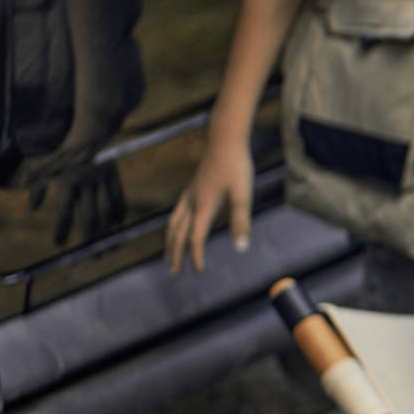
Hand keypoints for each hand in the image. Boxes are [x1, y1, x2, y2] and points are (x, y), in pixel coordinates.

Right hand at [165, 137, 255, 273]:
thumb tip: (241, 248)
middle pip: (177, 234)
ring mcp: (190, 194)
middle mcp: (192, 202)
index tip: (198, 272)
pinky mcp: (192, 188)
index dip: (195, 257)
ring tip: (170, 255)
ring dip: (170, 241)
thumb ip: (241, 222)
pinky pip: (177, 213)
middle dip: (175, 254)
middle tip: (174, 273)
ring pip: (173, 223)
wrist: (226, 140)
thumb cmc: (237, 167)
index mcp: (204, 206)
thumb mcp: (243, 195)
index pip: (195, 239)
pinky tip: (180, 229)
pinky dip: (174, 226)